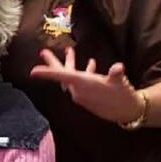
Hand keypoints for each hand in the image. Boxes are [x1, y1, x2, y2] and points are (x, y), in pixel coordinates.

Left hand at [30, 46, 144, 124]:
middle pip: (62, 75)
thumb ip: (117, 74)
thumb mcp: (120, 83)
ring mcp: (82, 93)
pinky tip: (91, 63)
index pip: (62, 77)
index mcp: (83, 85)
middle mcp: (79, 90)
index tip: (33, 71)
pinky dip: (82, 71)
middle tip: (43, 51)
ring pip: (71, 77)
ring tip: (69, 50)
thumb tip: (118, 67)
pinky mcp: (88, 95)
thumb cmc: (123, 96)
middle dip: (53, 62)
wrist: (127, 111)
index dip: (47, 73)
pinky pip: (80, 81)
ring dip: (70, 64)